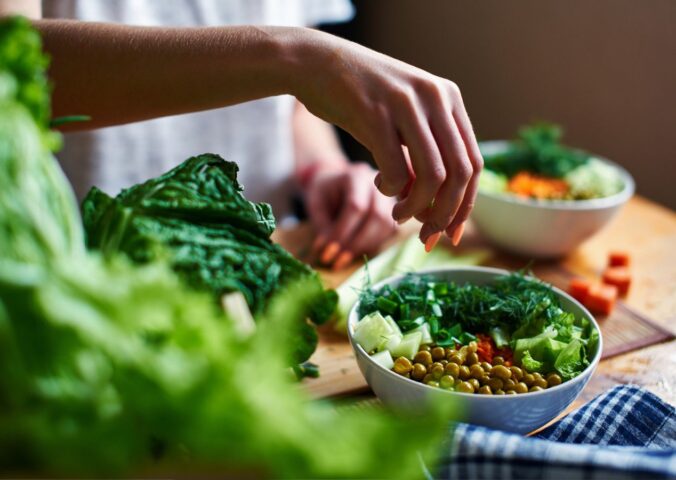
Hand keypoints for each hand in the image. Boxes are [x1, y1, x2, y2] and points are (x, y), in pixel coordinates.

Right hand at [285, 29, 482, 247]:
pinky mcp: (375, 113)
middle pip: (460, 174)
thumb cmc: (359, 99)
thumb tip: (437, 210)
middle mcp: (435, 97)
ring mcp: (406, 103)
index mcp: (448, 98)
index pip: (473, 162)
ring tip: (399, 215)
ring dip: (417, 208)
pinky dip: (390, 191)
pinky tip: (378, 186)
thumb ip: (423, 156)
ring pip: (433, 176)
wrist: (316, 63)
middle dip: (445, 214)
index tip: (450, 232)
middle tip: (426, 235)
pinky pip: (396, 170)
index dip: (465, 205)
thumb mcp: (402, 120)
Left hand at [304, 162, 395, 269]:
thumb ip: (322, 226)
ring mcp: (389, 197)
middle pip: (376, 216)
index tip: (328, 252)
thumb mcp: (315, 205)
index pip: (355, 206)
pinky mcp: (393, 211)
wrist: (335, 182)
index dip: (342, 232)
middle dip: (356, 243)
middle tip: (337, 261)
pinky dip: (373, 245)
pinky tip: (356, 251)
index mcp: (355, 176)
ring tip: (344, 259)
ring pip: (386, 225)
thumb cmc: (324, 193)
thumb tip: (328, 252)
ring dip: (365, 247)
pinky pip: (390, 231)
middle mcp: (378, 185)